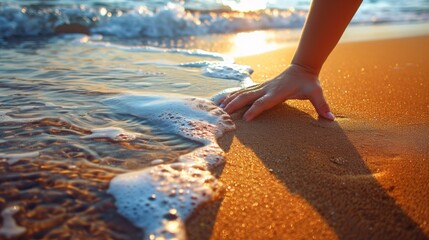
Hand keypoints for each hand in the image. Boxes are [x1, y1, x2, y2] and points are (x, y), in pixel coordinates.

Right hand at [219, 64, 334, 120]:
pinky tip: (223, 100)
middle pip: (247, 96)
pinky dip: (231, 95)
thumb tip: (330, 119)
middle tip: (223, 114)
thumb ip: (322, 105)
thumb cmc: (308, 82)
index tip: (245, 119)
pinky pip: (243, 91)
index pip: (264, 102)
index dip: (255, 110)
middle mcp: (266, 89)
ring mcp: (261, 87)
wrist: (302, 67)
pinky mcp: (259, 87)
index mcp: (278, 92)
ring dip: (230, 100)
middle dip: (235, 105)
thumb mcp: (316, 92)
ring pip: (242, 93)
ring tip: (218, 108)